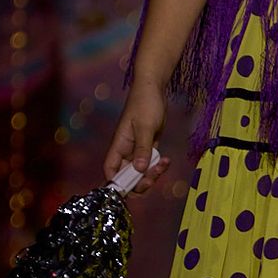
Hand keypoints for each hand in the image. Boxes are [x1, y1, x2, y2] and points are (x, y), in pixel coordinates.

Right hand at [103, 80, 169, 197]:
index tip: (131, 187)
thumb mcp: (145, 127)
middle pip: (127, 176)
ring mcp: (138, 149)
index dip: (117, 183)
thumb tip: (139, 170)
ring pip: (141, 171)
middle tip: (153, 178)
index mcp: (119, 146)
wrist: (154, 89)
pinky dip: (158, 165)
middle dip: (140, 181)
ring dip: (152, 173)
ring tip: (164, 164)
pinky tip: (166, 161)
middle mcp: (126, 151)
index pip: (111, 171)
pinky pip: (151, 163)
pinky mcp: (149, 146)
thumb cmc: (145, 104)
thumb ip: (143, 149)